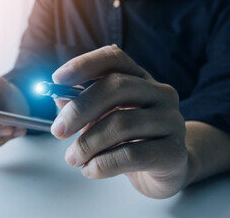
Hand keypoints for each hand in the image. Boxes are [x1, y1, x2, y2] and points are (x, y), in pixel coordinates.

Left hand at [52, 45, 188, 198]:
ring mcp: (172, 121)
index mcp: (141, 79)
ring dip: (87, 143)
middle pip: (116, 87)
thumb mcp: (103, 119)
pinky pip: (131, 155)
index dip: (84, 64)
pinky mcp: (173, 152)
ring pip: (121, 124)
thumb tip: (57, 96)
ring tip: (73, 158)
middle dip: (79, 109)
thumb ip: (82, 106)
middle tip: (58, 131)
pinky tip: (90, 170)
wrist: (170, 170)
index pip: (114, 58)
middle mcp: (161, 94)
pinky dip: (102, 164)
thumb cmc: (131, 140)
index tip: (56, 79)